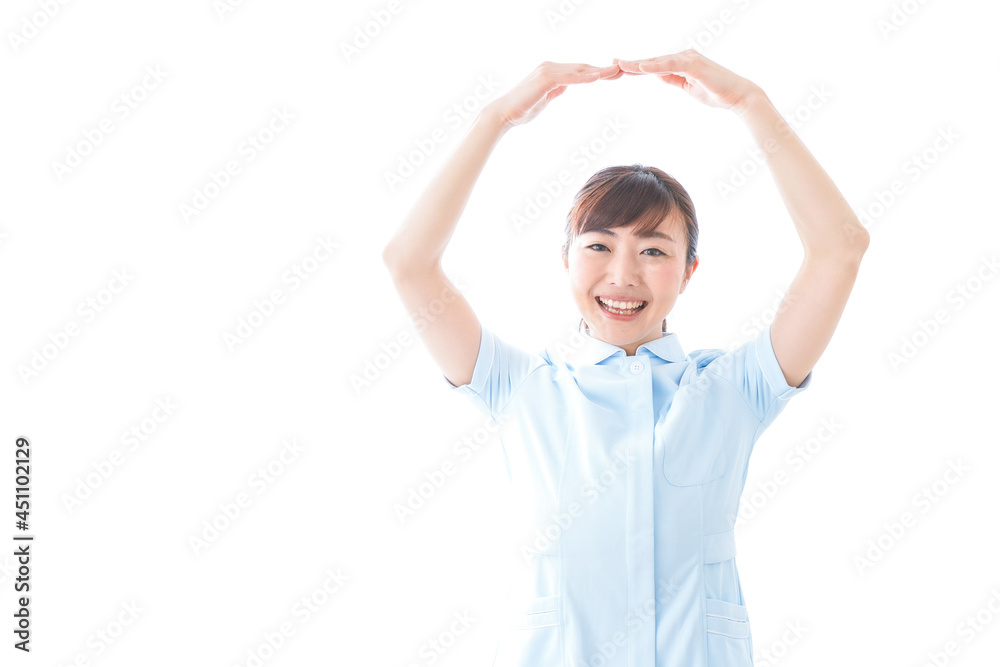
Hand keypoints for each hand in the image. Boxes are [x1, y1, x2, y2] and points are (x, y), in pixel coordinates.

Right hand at [487, 61, 623, 129]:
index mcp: (552, 72)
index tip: (613, 75)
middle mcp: (551, 67)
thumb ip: (555, 90)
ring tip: (616, 72)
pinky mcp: (545, 80)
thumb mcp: (544, 99)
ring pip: (579, 70)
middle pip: (583, 67)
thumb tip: (565, 86)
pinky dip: (583, 77)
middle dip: (603, 69)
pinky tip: (596, 77)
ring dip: (598, 71)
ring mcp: (547, 71)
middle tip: (623, 71)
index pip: (580, 71)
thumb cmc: (521, 109)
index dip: (597, 72)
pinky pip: (568, 78)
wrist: (503, 114)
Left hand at [613, 50, 759, 111]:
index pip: (654, 65)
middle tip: (613, 62)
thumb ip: (673, 79)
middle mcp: (684, 57)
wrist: (737, 96)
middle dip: (633, 63)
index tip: (620, 66)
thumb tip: (659, 76)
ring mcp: (689, 59)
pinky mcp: (695, 65)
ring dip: (640, 64)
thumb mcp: (688, 88)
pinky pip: (671, 65)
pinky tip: (642, 67)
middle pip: (653, 61)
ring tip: (622, 65)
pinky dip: (656, 66)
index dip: (637, 66)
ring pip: (659, 61)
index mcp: (681, 63)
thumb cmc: (715, 93)